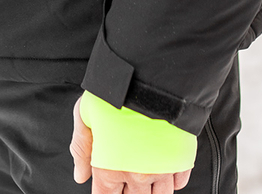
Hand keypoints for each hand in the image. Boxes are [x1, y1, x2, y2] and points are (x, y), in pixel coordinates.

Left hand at [70, 97, 191, 192]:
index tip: (108, 187)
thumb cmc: (113, 94)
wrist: (148, 78)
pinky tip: (166, 170)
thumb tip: (80, 175)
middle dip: (130, 192)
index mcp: (110, 169)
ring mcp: (161, 169)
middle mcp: (136, 176)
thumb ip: (81, 148)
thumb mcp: (84, 115)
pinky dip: (173, 181)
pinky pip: (180, 182)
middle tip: (128, 177)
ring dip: (152, 190)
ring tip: (146, 177)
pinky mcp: (180, 157)